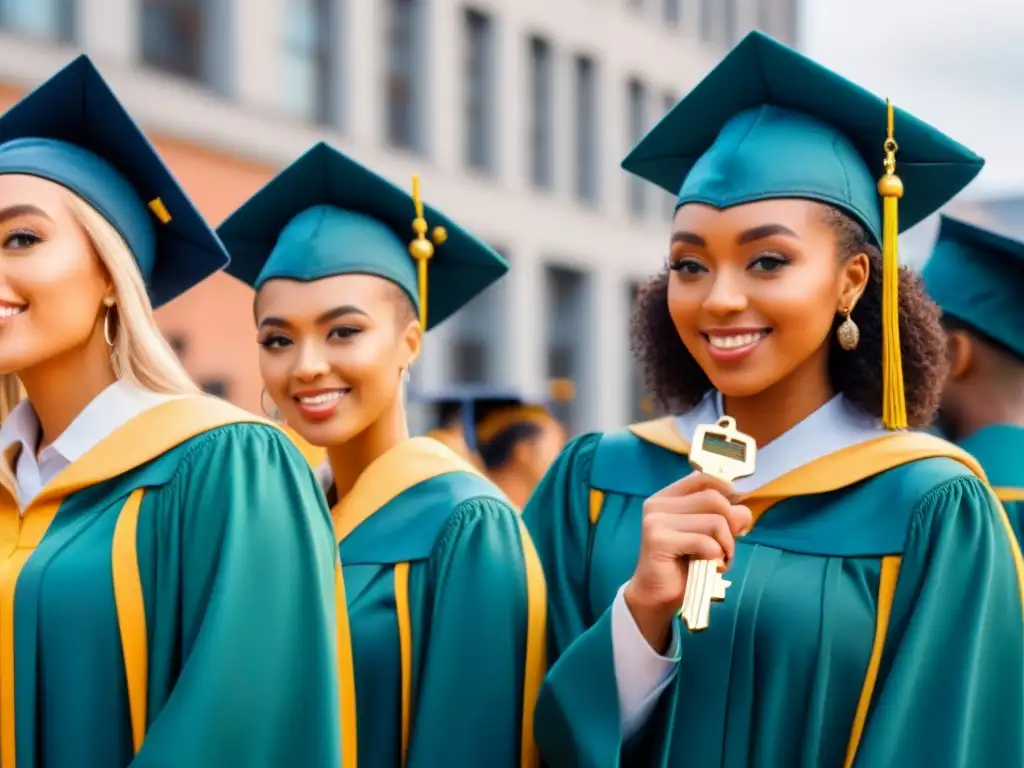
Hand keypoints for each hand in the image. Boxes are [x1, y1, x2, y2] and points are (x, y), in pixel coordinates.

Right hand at [624, 473, 751, 651]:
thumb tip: (745, 512)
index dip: (727, 491)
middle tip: (728, 547)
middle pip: (714, 499)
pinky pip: (705, 542)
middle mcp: (658, 504)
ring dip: (726, 545)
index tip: (735, 514)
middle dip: (732, 524)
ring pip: (714, 522)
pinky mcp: (659, 540)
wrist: (658, 596)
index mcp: (667, 497)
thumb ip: (724, 517)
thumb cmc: (684, 564)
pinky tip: (709, 566)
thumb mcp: (707, 534)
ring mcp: (656, 521)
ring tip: (718, 559)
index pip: (704, 478)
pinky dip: (716, 557)